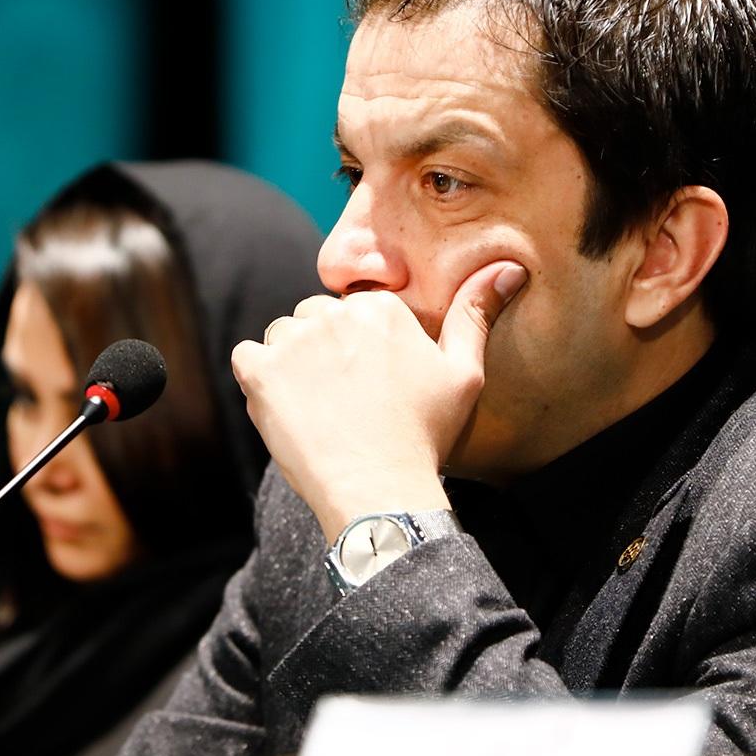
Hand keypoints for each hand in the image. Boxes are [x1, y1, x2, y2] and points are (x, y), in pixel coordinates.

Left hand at [230, 259, 525, 538]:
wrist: (379, 487)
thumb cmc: (424, 435)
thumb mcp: (464, 373)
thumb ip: (475, 314)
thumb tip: (508, 267)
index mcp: (380, 308)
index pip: (353, 312)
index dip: (359, 350)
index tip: (370, 384)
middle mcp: (335, 313)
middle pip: (315, 319)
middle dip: (323, 351)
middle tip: (343, 400)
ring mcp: (293, 341)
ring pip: (281, 336)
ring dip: (290, 363)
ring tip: (317, 407)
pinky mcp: (260, 372)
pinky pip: (247, 358)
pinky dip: (258, 380)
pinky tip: (286, 407)